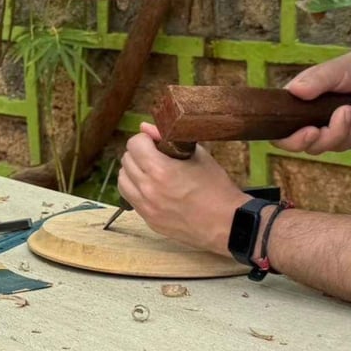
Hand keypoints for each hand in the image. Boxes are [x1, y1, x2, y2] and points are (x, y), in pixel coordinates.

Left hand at [117, 124, 245, 252]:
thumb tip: (145, 127)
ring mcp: (146, 208)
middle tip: (154, 154)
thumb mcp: (199, 156)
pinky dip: (136, 189)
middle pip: (126, 160)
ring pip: (123, 180)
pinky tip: (152, 188)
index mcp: (160, 170)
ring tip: (150, 171)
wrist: (228, 224)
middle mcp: (148, 190)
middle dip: (138, 153)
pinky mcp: (149, 220)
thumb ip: (168, 139)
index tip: (155, 142)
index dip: (144, 139)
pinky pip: (130, 199)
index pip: (134, 144)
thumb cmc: (217, 188)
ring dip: (133, 171)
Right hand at [273, 51, 350, 154]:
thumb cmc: (348, 69)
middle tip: (348, 109)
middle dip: (336, 130)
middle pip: (315, 147)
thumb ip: (314, 81)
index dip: (295, 141)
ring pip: (341, 145)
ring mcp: (331, 135)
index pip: (284, 138)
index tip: (313, 131)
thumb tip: (295, 90)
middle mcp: (310, 126)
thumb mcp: (331, 71)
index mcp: (295, 110)